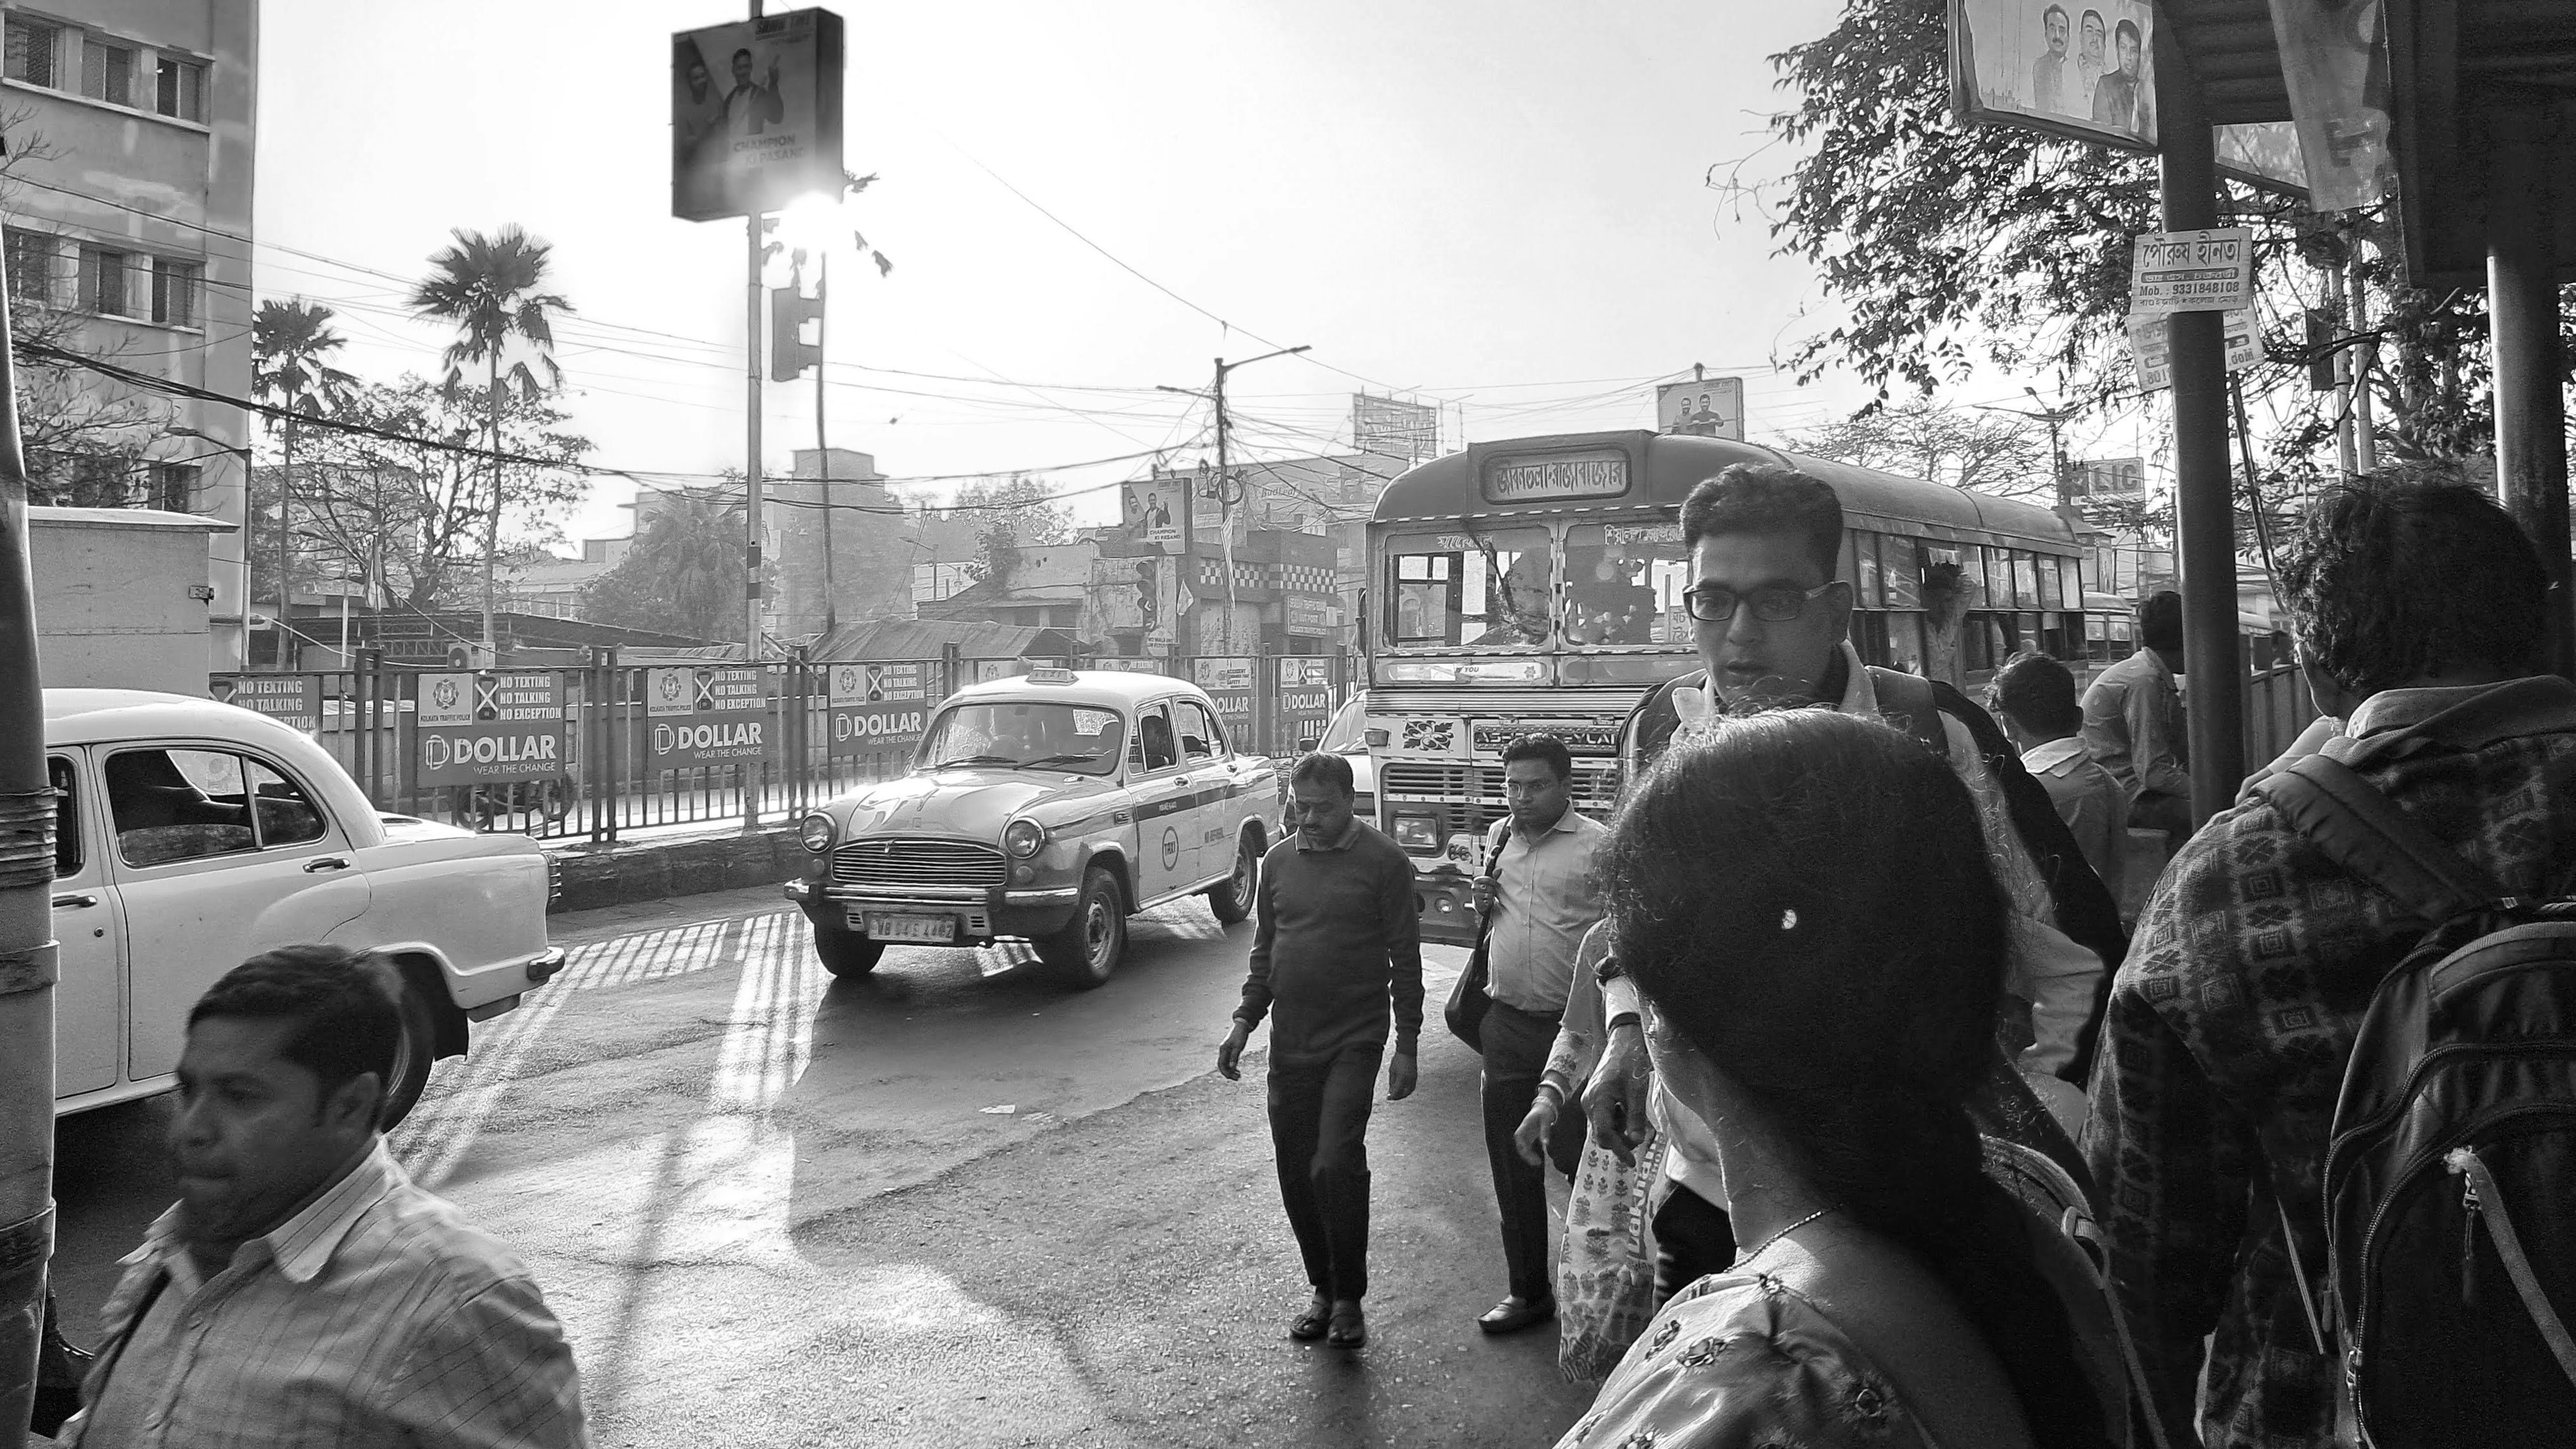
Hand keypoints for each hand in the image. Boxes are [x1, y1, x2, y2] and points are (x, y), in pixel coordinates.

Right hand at [1216, 1022, 1249, 1080]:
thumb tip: (1231, 1068)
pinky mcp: (1230, 1050)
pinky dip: (1233, 1066)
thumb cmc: (1240, 1035)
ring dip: (1231, 1071)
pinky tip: (1238, 1070)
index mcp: (1223, 1050)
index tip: (1232, 1077)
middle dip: (1228, 1073)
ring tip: (1239, 1076)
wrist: (1242, 1026)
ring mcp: (1226, 1051)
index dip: (1226, 1072)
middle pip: (1222, 1066)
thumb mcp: (1238, 1047)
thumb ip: (1234, 1057)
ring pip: (1226, 1064)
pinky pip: (1229, 1061)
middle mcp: (1223, 1051)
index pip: (1221, 1064)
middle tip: (1237, 1078)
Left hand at [1385, 1050, 1416, 1101]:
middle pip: (1404, 1093)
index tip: (1388, 1098)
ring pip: (1409, 1091)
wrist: (1407, 1051)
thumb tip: (1390, 1091)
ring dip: (1403, 1094)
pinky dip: (1407, 1090)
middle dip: (1398, 1097)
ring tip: (1397, 1094)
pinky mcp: (1415, 1076)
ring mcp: (1413, 1078)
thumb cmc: (1398, 1059)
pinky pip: (1412, 1087)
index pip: (1397, 1092)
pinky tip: (1403, 1089)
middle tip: (1392, 1097)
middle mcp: (1409, 1079)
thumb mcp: (1392, 1071)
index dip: (1392, 1096)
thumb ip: (1392, 1082)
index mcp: (1402, 1078)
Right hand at [1471, 876, 1495, 913]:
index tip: (1495, 883)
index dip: (1493, 881)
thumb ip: (1494, 876)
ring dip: (1491, 896)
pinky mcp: (1477, 902)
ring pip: (1489, 894)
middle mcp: (1474, 887)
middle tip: (1491, 892)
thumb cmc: (1485, 893)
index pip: (1486, 878)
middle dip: (1492, 890)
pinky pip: (1488, 901)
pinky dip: (1489, 901)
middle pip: (1489, 887)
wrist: (1480, 905)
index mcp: (1476, 881)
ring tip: (1488, 897)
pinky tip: (1487, 901)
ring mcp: (1475, 895)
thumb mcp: (1489, 884)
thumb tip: (1499, 869)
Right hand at [1513, 1088, 1559, 1164]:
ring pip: (1522, 1147)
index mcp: (1525, 1125)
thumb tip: (1546, 1144)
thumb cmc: (1544, 1113)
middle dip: (1526, 1155)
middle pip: (1519, 1145)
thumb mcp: (1546, 1121)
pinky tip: (1538, 1158)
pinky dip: (1531, 1154)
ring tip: (1537, 1163)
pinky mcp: (1529, 1137)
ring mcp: (1525, 1134)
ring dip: (1528, 1156)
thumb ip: (1545, 1132)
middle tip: (1536, 1162)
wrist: (1544, 1107)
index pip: (1519, 1137)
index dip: (1523, 1147)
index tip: (1531, 1154)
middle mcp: (1523, 1130)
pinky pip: (1527, 1147)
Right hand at [1581, 1022, 1652, 1165]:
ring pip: (1604, 1127)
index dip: (1619, 1150)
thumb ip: (1636, 1118)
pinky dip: (1618, 1121)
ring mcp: (1590, 1101)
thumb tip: (1636, 1141)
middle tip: (1641, 1137)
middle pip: (1603, 1134)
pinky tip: (1628, 1110)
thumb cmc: (1631, 1063)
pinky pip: (1605, 1118)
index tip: (1633, 1161)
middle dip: (1621, 1140)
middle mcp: (1589, 1103)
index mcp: (1597, 1101)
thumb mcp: (1637, 1092)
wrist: (1623, 1042)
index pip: (1604, 1134)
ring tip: (1636, 1118)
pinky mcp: (1594, 1099)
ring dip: (1621, 1130)